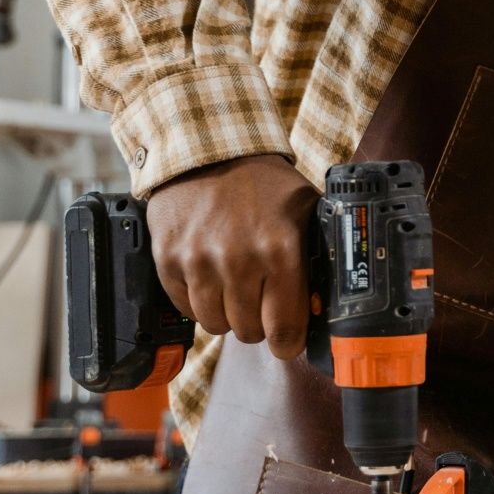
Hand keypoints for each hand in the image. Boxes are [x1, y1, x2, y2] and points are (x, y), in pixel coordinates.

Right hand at [148, 155, 320, 357]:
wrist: (207, 151)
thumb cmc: (262, 184)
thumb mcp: (306, 211)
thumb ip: (319, 257)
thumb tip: (326, 306)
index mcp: (280, 250)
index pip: (284, 329)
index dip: (286, 343)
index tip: (286, 340)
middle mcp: (238, 259)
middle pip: (248, 332)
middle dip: (257, 323)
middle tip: (259, 301)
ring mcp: (198, 260)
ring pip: (215, 325)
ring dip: (226, 313)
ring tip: (233, 288)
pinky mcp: (167, 259)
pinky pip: (185, 308)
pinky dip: (197, 301)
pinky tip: (208, 276)